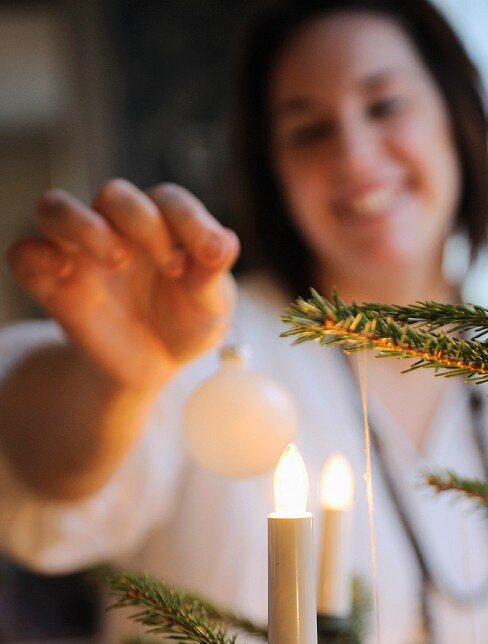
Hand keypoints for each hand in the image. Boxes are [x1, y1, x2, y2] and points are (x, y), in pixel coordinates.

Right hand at [5, 180, 238, 391]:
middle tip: (167, 265)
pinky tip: (64, 273)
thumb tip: (225, 243)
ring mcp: (79, 252)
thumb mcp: (211, 306)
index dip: (190, 220)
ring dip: (82, 224)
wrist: (153, 367)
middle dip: (142, 221)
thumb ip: (213, 274)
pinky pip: (23, 254)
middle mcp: (116, 227)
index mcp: (161, 224)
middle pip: (113, 194)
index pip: (169, 200)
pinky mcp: (51, 282)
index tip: (210, 256)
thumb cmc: (185, 324)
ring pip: (55, 207)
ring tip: (115, 258)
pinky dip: (33, 255)